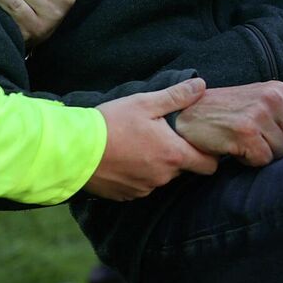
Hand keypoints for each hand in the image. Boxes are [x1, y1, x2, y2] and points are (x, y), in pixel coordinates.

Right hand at [87, 79, 219, 199]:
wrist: (73, 151)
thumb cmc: (111, 123)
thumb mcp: (145, 103)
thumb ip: (177, 96)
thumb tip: (201, 85)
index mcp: (173, 154)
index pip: (208, 165)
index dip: (209, 154)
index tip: (199, 142)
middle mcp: (162, 177)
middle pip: (183, 169)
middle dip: (176, 154)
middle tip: (161, 135)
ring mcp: (144, 189)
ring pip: (161, 177)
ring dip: (156, 164)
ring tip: (139, 144)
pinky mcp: (126, 196)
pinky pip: (141, 185)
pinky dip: (138, 174)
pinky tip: (125, 158)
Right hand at [174, 81, 282, 166]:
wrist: (188, 116)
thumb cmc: (228, 113)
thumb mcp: (262, 102)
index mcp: (280, 89)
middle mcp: (273, 98)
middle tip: (259, 142)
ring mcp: (259, 114)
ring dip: (264, 155)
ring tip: (246, 143)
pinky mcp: (246, 132)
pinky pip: (264, 160)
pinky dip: (250, 161)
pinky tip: (236, 149)